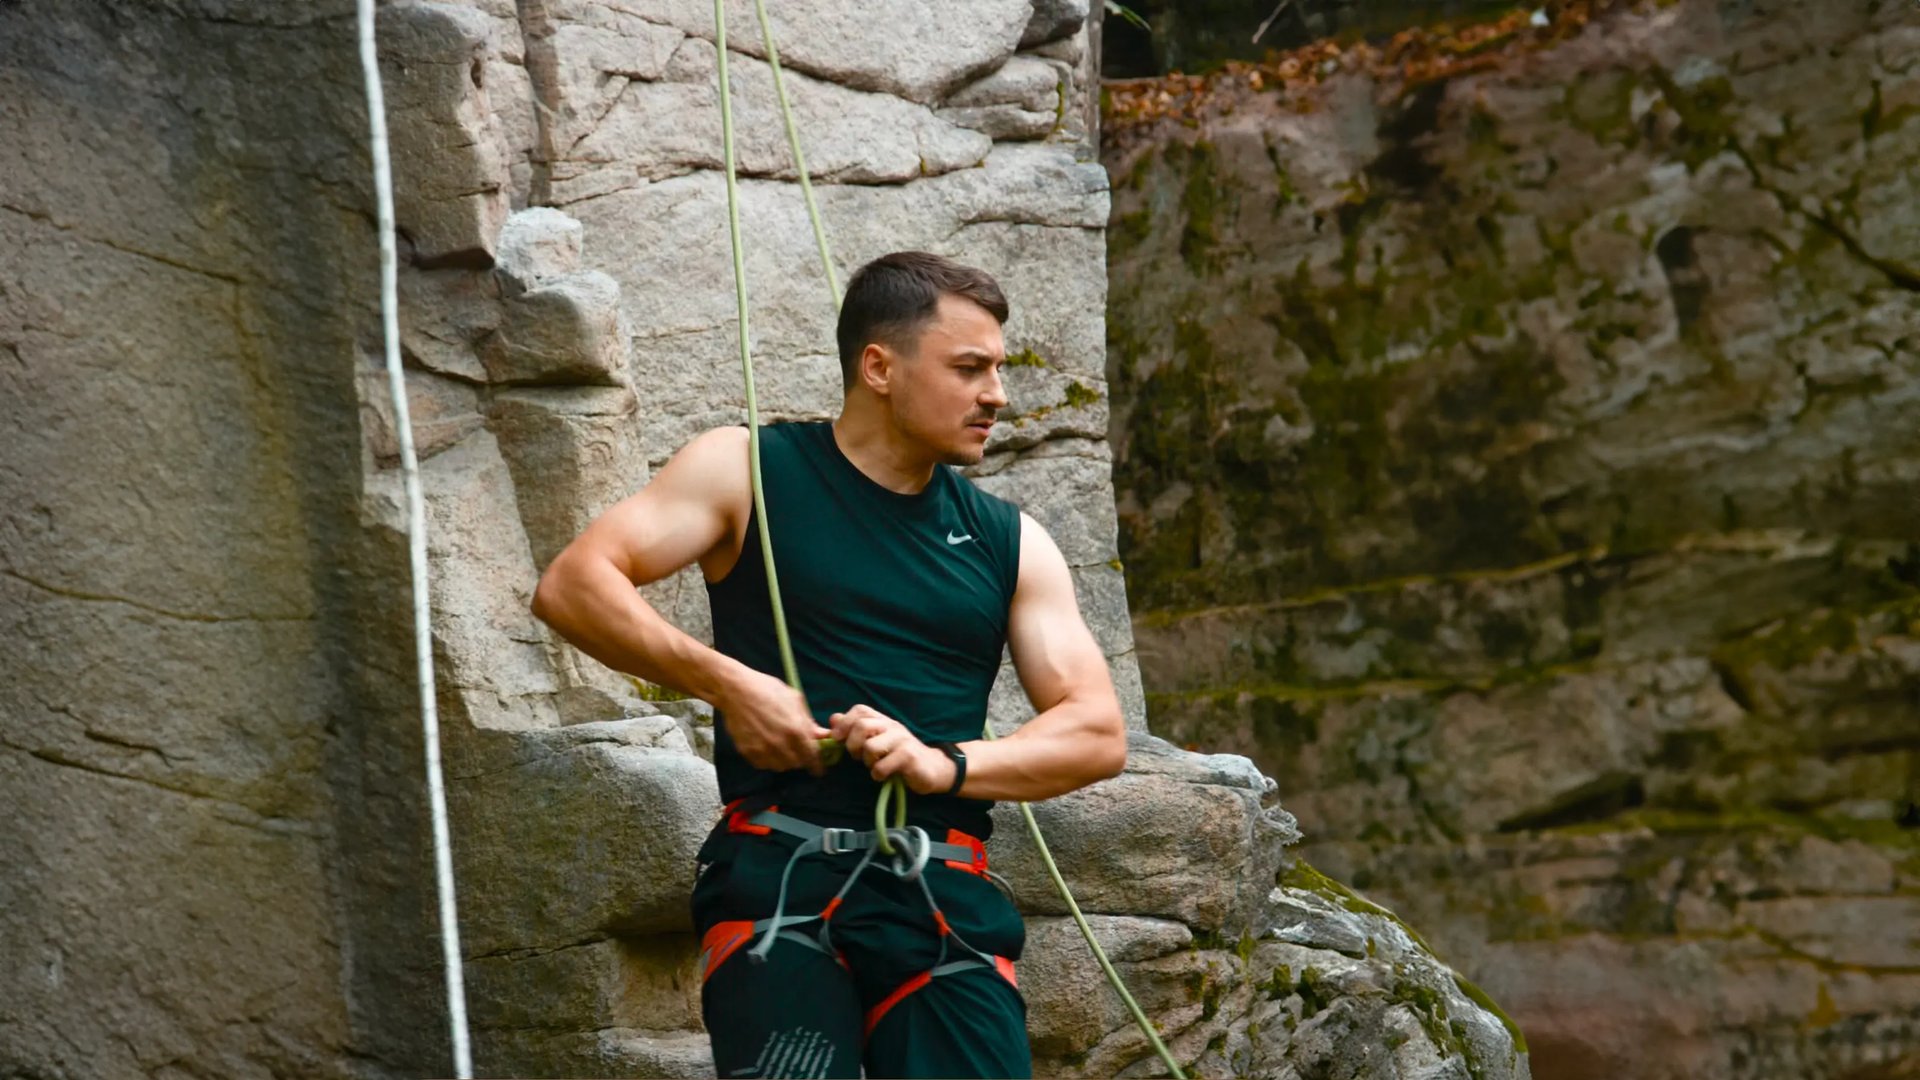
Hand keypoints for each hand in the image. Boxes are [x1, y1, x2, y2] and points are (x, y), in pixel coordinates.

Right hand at [715, 667, 828, 773]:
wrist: (736, 690)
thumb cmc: (768, 689)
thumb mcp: (794, 700)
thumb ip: (809, 721)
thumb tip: (822, 735)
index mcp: (795, 730)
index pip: (811, 757)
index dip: (817, 765)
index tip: (818, 769)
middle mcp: (780, 744)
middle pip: (796, 764)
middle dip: (801, 759)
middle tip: (798, 751)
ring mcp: (762, 750)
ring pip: (780, 766)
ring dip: (785, 761)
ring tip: (782, 749)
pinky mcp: (747, 752)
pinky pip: (763, 764)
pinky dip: (769, 760)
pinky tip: (768, 749)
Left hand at [829, 705, 956, 795]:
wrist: (932, 768)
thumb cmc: (899, 755)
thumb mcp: (878, 740)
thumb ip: (855, 729)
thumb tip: (833, 719)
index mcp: (883, 720)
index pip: (860, 710)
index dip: (844, 722)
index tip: (838, 739)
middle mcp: (892, 726)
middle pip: (862, 726)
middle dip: (852, 745)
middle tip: (858, 757)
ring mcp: (902, 740)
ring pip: (870, 747)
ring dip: (867, 762)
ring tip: (875, 766)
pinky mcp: (909, 757)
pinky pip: (882, 766)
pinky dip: (878, 774)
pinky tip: (884, 775)